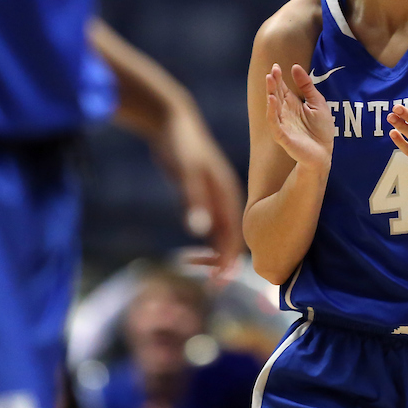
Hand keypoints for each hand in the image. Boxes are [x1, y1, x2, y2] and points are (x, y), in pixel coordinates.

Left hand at [157, 113, 245, 278]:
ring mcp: (214, 197)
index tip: (221, 283)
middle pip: (230, 237)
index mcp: (228, 194)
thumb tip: (199, 231)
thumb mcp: (187, 172)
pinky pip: (209, 225)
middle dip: (224, 262)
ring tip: (204, 277)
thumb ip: (193, 200)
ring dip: (214, 254)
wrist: (173, 120)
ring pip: (220, 233)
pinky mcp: (202, 195)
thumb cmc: (182, 144)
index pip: (234, 234)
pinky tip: (192, 255)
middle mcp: (225, 198)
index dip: (229, 259)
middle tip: (212, 288)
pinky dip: (204, 242)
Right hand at [265, 64, 333, 170]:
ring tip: (270, 80)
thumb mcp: (318, 102)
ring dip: (270, 93)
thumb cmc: (321, 130)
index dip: (278, 77)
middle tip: (272, 71)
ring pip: (272, 107)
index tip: (276, 66)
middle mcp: (284, 113)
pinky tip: (272, 100)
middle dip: (273, 83)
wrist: (324, 153)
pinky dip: (271, 112)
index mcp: (292, 104)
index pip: (282, 88)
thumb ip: (307, 86)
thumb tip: (295, 66)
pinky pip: (274, 123)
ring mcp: (282, 124)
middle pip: (276, 95)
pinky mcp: (283, 136)